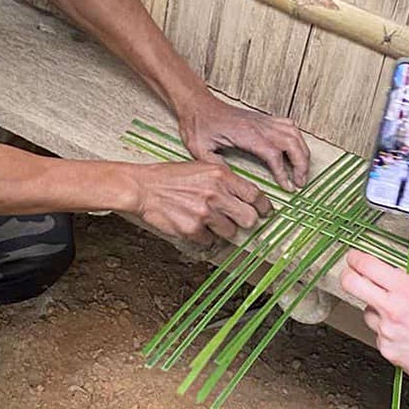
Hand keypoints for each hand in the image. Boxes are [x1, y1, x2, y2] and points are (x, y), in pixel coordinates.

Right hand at [122, 161, 271, 245]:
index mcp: (221, 175)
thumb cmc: (171, 176)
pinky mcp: (192, 229)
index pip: (254, 195)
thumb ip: (224, 180)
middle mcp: (216, 194)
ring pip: (230, 232)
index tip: (265, 212)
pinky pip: (210, 240)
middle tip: (238, 220)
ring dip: (223, 229)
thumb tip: (244, 196)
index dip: (263, 207)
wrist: (143, 187)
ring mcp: (204, 213)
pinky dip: (204, 236)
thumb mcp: (202, 168)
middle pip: (248, 218)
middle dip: (245, 221)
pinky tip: (193, 224)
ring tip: (207, 219)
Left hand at [177, 95, 311, 190]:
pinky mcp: (263, 119)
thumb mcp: (199, 149)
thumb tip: (233, 182)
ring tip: (302, 169)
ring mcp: (263, 120)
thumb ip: (217, 166)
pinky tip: (296, 149)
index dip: (283, 172)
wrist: (197, 104)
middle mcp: (259, 125)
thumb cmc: (198, 124)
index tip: (287, 186)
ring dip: (302, 151)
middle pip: (291, 142)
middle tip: (300, 182)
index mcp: (245, 133)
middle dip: (301, 163)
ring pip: (294, 133)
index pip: (273, 153)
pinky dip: (297, 138)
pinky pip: (289, 125)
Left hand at [339, 251, 408, 381]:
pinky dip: (387, 330)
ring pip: (367, 312)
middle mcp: (391, 310)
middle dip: (348, 276)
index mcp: (406, 290)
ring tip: (399, 315)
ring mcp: (385, 331)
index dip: (356, 258)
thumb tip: (397, 275)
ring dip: (376, 309)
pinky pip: (378, 333)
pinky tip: (404, 332)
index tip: (354, 258)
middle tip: (351, 274)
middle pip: (351, 285)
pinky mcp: (385, 348)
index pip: (368, 266)